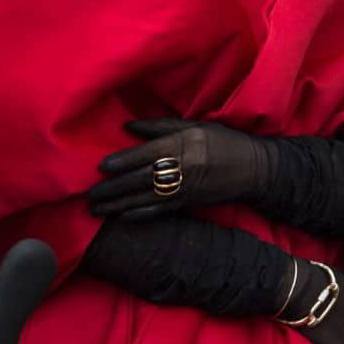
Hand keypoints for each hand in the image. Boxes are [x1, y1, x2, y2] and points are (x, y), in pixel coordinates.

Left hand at [89, 118, 267, 218]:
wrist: (252, 168)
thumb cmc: (222, 141)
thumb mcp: (195, 126)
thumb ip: (161, 126)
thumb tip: (128, 127)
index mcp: (183, 145)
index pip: (146, 154)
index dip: (123, 161)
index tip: (101, 167)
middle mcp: (183, 168)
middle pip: (142, 178)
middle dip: (114, 187)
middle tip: (90, 194)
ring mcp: (185, 188)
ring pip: (146, 197)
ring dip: (119, 204)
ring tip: (97, 209)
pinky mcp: (189, 203)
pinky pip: (161, 210)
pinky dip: (141, 214)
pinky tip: (123, 217)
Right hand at [280, 261, 343, 343]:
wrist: (297, 290)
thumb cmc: (309, 279)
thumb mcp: (334, 278)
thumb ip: (340, 292)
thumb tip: (335, 295)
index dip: (340, 316)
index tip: (328, 316)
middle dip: (337, 329)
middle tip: (319, 326)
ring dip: (329, 341)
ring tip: (312, 334)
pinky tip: (309, 340)